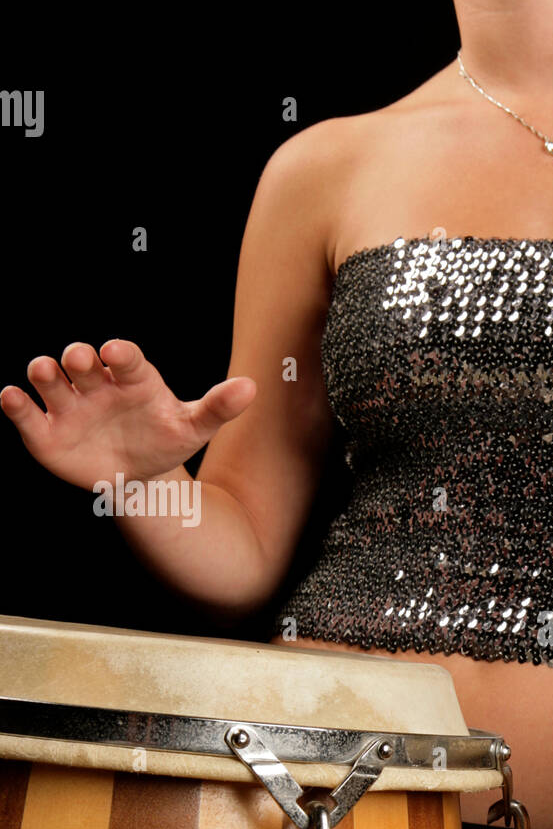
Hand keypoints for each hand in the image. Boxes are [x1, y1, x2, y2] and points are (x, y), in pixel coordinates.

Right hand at [1, 339, 254, 488]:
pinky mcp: (44, 430)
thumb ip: (218, 407)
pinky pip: (25, 414)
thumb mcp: (194, 427)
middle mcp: (96, 385)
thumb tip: (252, 387)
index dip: (120, 354)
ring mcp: (68, 405)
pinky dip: (16, 405)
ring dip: (43, 373)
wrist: (138, 475)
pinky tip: (13, 398)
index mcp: (132, 378)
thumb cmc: (165, 440)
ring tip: (45, 373)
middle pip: (81, 362)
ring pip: (48, 380)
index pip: (125, 359)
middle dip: (79, 358)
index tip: (117, 353)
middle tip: (82, 361)